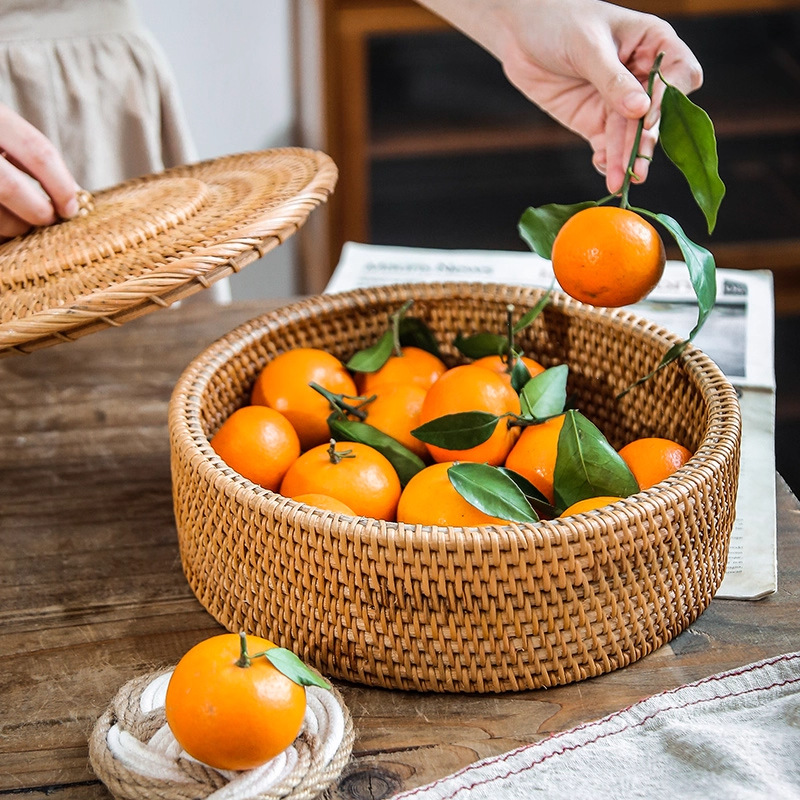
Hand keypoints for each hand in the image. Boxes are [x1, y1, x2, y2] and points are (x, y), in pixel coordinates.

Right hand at [0, 103, 79, 241]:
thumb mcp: (1, 128)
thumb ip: (26, 154)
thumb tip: (73, 196)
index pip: (38, 151)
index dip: (61, 185)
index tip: (71, 208)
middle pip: (10, 187)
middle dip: (36, 213)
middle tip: (47, 221)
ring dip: (12, 227)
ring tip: (19, 226)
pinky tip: (2, 231)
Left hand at [416, 0, 702, 192]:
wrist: (520, 34)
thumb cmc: (558, 22)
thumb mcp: (587, 47)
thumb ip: (613, 80)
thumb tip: (641, 110)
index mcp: (652, 44)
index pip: (679, 75)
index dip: (667, 98)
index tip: (646, 117)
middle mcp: (642, 76)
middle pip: (655, 114)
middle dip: (643, 141)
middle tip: (635, 169)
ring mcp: (619, 102)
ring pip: (631, 136)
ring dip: (625, 159)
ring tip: (619, 180)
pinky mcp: (596, 122)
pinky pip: (607, 147)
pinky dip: (607, 161)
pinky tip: (604, 172)